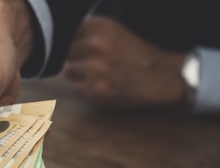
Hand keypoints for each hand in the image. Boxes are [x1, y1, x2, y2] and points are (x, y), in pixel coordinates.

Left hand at [64, 16, 186, 107]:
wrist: (162, 76)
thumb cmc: (135, 54)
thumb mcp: (113, 32)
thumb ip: (88, 33)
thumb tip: (57, 39)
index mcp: (99, 25)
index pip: (67, 33)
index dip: (75, 43)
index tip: (85, 49)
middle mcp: (95, 44)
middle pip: (65, 52)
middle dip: (77, 58)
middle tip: (96, 63)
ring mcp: (94, 68)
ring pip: (69, 71)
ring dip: (79, 75)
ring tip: (101, 74)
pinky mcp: (94, 89)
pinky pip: (77, 88)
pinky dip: (87, 89)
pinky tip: (104, 85)